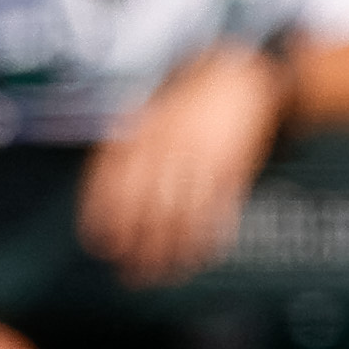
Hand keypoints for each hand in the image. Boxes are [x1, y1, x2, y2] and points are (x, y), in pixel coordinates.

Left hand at [76, 44, 288, 285]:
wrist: (246, 75)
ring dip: (171, 250)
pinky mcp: (233, 165)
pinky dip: (209, 235)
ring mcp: (202, 155)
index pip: (112, 182)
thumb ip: (129, 146)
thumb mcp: (153, 112)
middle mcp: (169, 145)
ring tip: (165, 274)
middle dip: (138, 246)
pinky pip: (217, 208)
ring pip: (181, 213)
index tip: (103, 246)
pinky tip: (202, 253)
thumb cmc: (195, 98)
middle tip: (132, 274)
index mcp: (143, 131)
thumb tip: (107, 195)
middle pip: (146, 207)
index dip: (104, 219)